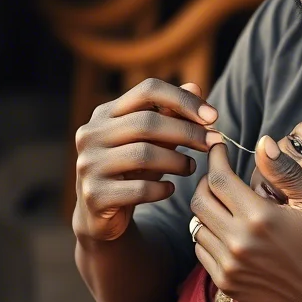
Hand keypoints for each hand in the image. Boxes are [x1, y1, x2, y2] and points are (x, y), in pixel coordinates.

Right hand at [72, 78, 216, 241]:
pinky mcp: (94, 195)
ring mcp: (89, 164)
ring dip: (177, 161)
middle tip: (212, 143)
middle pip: (147, 122)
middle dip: (187, 131)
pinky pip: (140, 189)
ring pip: (143, 155)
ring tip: (191, 168)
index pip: (148, 90)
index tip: (213, 116)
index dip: (183, 99)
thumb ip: (171, 114)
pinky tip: (170, 190)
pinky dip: (162, 189)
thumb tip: (195, 87)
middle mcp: (91, 134)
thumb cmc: (130, 171)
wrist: (100, 215)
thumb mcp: (151, 141)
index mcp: (104, 114)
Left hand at [190, 137, 301, 301]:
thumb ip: (286, 171)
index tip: (218, 148)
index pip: (219, 178)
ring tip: (227, 205)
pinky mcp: (224, 281)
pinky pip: (201, 249)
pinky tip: (227, 230)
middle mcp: (238, 241)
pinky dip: (208, 234)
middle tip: (220, 176)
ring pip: (197, 225)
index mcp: (259, 217)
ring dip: (208, 209)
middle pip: (200, 200)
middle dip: (206, 181)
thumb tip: (262, 142)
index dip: (215, 158)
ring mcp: (228, 264)